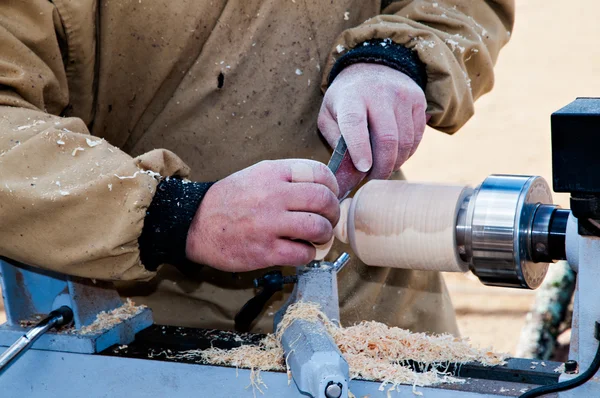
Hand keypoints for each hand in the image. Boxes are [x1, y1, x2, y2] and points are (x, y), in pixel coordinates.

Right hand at [185, 159, 339, 271]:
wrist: (194, 223)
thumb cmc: (229, 200)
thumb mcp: (256, 175)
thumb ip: (287, 177)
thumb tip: (321, 187)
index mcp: (273, 173)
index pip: (319, 173)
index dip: (333, 186)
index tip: (331, 195)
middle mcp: (274, 195)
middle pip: (324, 200)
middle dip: (334, 212)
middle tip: (328, 219)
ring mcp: (270, 224)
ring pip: (319, 228)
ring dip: (325, 235)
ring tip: (317, 237)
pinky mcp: (266, 251)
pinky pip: (303, 253)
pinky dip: (308, 254)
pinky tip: (300, 251)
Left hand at [318, 63, 426, 180]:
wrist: (372, 66)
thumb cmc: (346, 99)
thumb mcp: (328, 114)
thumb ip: (335, 140)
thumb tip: (348, 171)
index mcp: (351, 97)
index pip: (355, 124)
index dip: (360, 148)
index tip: (362, 169)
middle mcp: (378, 93)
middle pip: (387, 138)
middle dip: (382, 167)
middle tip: (374, 179)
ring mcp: (402, 95)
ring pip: (405, 141)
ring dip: (395, 162)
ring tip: (384, 169)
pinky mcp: (418, 100)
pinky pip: (417, 136)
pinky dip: (408, 152)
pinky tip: (396, 155)